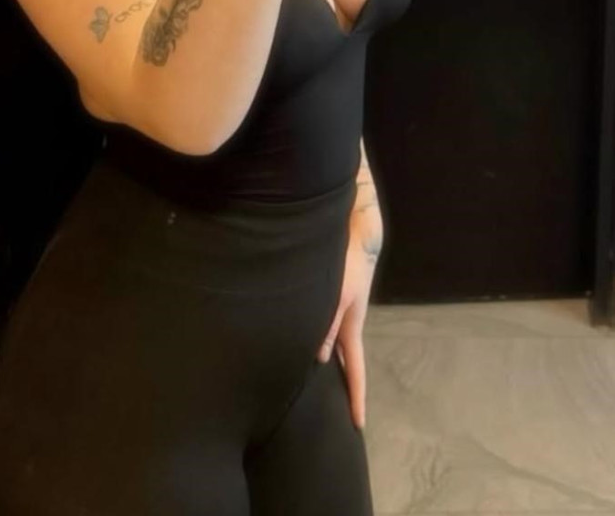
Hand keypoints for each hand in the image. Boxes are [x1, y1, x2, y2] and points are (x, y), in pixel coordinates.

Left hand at [316, 216, 382, 429]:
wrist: (356, 235)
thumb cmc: (349, 266)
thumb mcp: (339, 297)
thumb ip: (329, 326)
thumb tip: (321, 358)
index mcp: (352, 330)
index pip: (356, 373)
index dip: (357, 399)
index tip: (359, 425)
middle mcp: (346, 325)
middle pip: (344, 364)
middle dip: (340, 387)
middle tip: (331, 410)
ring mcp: (339, 313)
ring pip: (330, 347)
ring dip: (324, 365)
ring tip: (307, 383)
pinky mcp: (331, 300)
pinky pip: (322, 329)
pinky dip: (315, 341)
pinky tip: (300, 343)